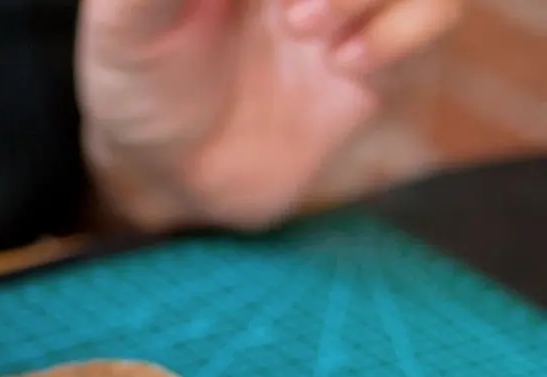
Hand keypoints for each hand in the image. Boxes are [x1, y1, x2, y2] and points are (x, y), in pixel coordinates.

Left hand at [76, 0, 463, 229]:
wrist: (176, 177)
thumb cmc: (139, 86)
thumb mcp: (124, 25)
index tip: (273, 9)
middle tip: (286, 10)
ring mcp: (348, 1)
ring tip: (300, 27)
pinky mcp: (381, 53)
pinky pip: (435, 12)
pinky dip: (402, 28)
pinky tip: (342, 63)